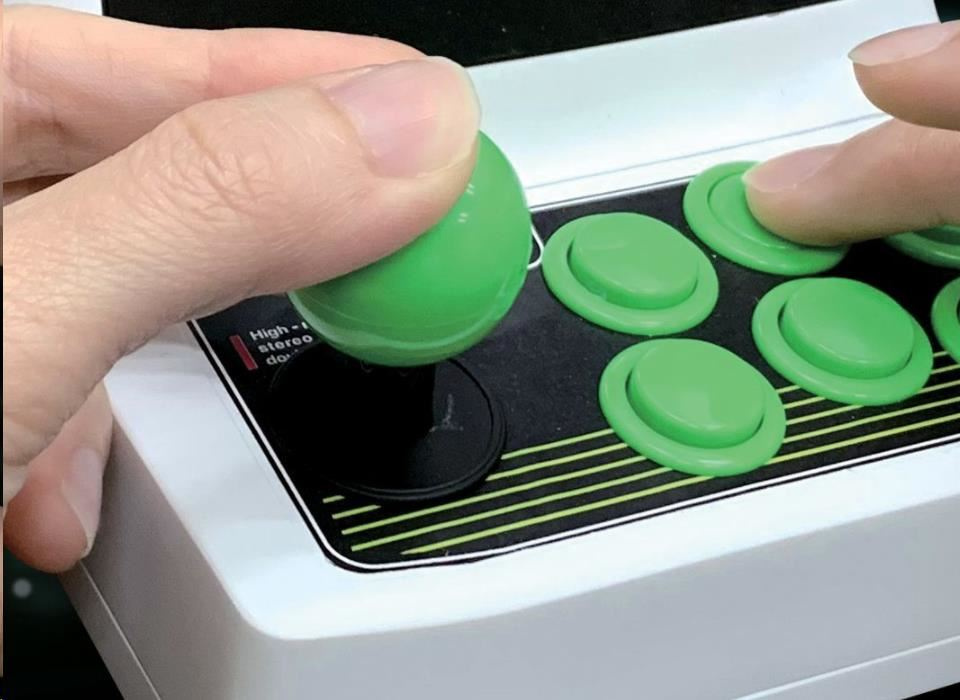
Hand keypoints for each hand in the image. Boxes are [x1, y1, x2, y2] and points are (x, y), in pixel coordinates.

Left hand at [3, 6, 479, 579]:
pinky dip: (102, 451)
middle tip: (392, 254)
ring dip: (173, 367)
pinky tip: (80, 502)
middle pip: (138, 176)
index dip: (307, 83)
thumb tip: (404, 134)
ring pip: (105, 296)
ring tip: (221, 398)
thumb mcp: (8, 322)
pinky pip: (58, 397)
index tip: (436, 124)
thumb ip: (205, 212)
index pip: (139, 61)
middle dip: (265, 236)